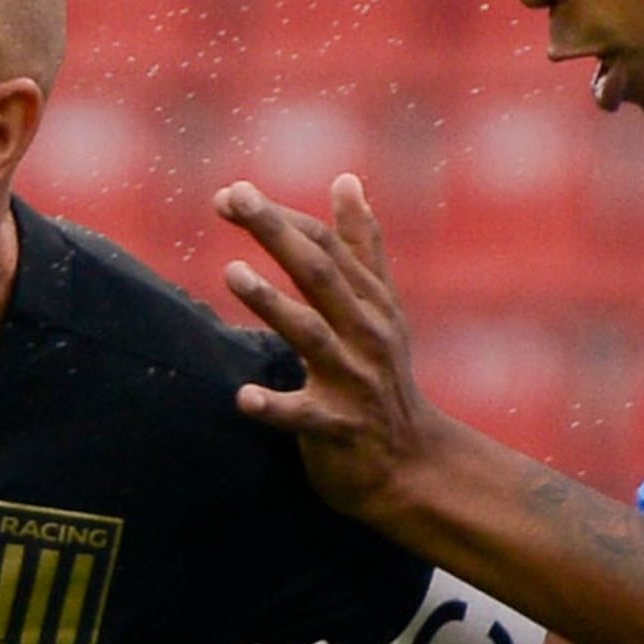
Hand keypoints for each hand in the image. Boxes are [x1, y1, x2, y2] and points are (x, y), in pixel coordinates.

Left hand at [218, 176, 447, 521]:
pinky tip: (243, 397)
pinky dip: (274, 407)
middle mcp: (366, 332)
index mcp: (371, 302)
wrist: (412, 464)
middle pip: (319, 274)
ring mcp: (354, 380)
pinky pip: (303, 415)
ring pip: (311, 334)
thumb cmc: (385, 377)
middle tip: (235, 198)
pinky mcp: (338, 428)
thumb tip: (346, 179)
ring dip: (272, 303)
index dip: (282, 217)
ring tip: (231, 272)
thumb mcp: (380, 307)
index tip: (233, 191)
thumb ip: (361, 245)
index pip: (326, 247)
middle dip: (276, 234)